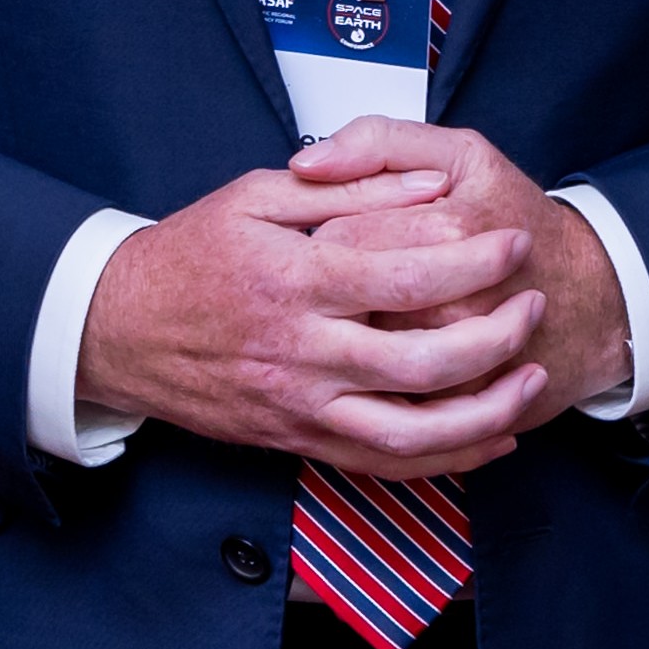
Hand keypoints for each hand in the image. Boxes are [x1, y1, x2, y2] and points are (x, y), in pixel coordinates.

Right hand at [75, 152, 549, 473]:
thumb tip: (428, 184)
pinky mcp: (297, 441)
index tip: (514, 244)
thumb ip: (347, 188)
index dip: (472, 263)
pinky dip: (445, 458)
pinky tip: (489, 436)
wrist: (115, 330)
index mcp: (295, 281)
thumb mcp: (253, 195)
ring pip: (412, 432)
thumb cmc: (186, 255)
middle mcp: (302, 352)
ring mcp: (301, 406)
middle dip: (496, 335)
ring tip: (529, 377)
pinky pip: (382, 465)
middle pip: (423, 362)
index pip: (405, 278)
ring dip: (484, 410)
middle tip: (532, 305)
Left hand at [290, 119, 632, 454]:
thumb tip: (307, 162)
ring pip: (360, 356)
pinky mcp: (457, 406)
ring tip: (363, 313)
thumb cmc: (519, 220)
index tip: (335, 232)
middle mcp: (450, 302)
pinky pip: (387, 399)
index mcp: (450, 230)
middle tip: (345, 277)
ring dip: (347, 337)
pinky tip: (379, 355)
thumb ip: (381, 141)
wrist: (592, 300)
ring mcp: (456, 363)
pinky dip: (373, 381)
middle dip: (330, 290)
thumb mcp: (464, 156)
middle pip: (341, 299)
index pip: (340, 235)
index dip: (324, 233)